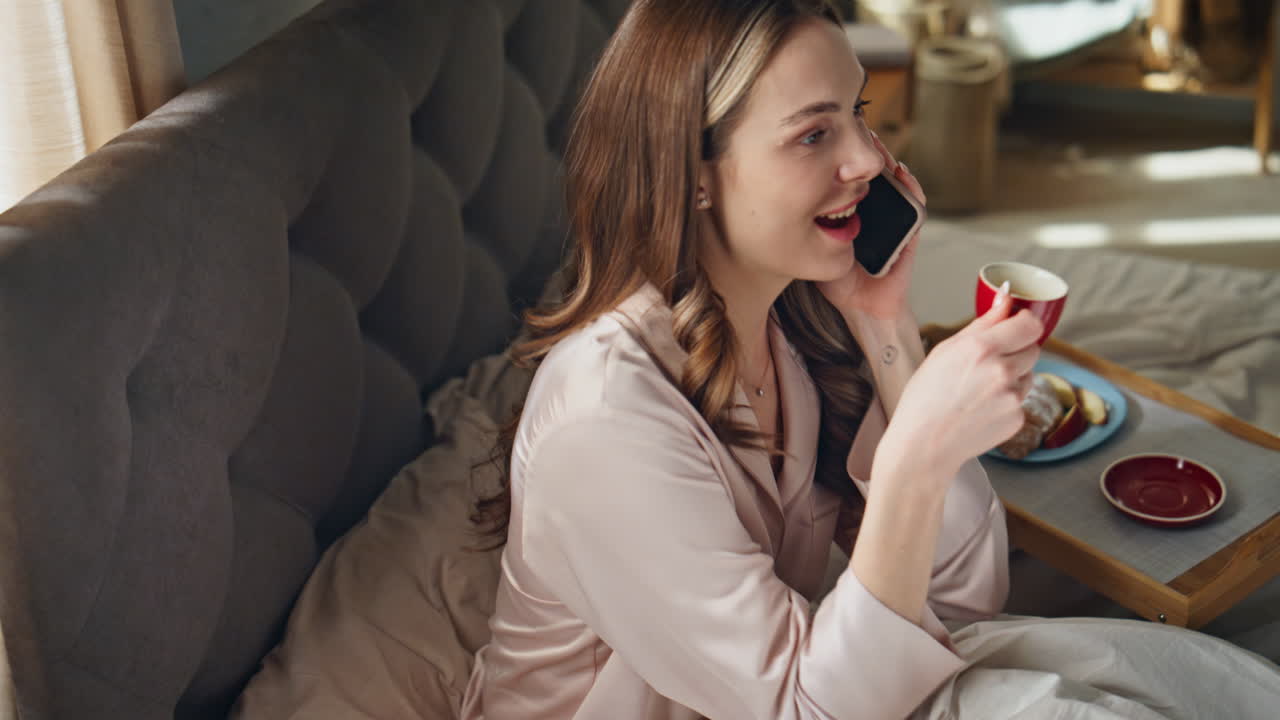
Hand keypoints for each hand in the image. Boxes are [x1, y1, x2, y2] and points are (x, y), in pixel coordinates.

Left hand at [816, 132, 926, 320]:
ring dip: (889, 164)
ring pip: (897, 184)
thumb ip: (801, 230)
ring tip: (878, 147)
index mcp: (854, 213)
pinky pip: (915, 208)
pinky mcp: (910, 234)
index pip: (852, 178)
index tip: (836, 137)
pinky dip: (911, 190)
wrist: (862, 309)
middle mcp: (877, 214)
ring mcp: (895, 222)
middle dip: (869, 152)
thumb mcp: (812, 249)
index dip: (847, 157)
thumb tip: (776, 205)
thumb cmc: (838, 283)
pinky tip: (900, 175)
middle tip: (859, 131)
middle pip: (876, 174)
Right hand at [880, 285, 1042, 475]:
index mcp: (981, 348)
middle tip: (989, 363)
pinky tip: (981, 409)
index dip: (1024, 324)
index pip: (1029, 325)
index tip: (1016, 326)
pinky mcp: (1017, 418)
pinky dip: (1007, 402)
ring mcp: (1012, 397)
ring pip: (1028, 375)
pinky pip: (1021, 400)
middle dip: (1017, 351)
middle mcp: (1001, 371)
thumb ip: (981, 324)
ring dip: (1013, 377)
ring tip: (980, 391)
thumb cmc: (925, 398)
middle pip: (1033, 348)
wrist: (923, 444)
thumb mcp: (945, 351)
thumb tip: (1005, 298)